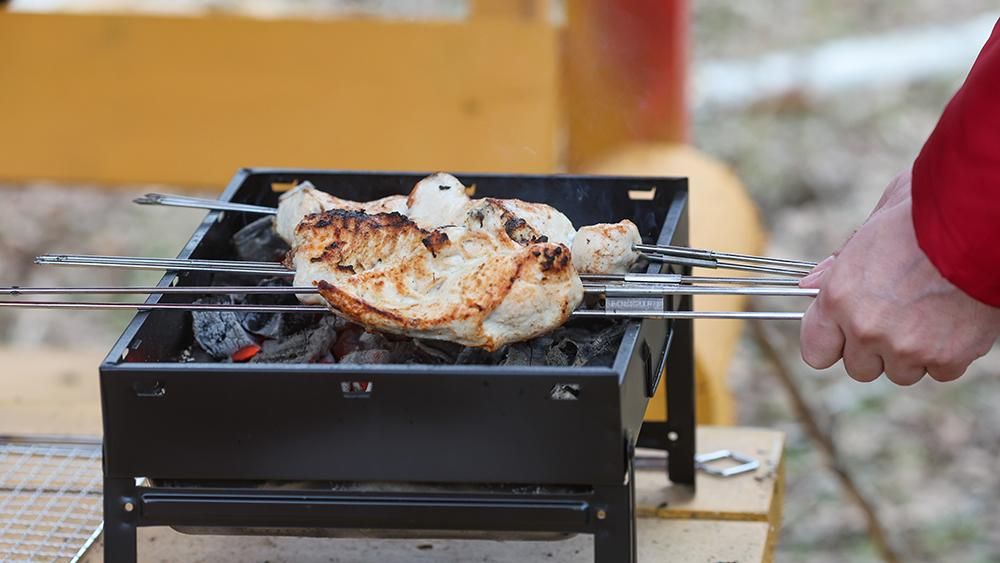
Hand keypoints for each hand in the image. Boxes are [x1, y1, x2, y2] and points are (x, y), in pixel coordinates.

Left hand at [799, 171, 999, 384]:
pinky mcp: (947, 358)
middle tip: (896, 318)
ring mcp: (906, 348)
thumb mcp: (868, 230)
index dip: (832, 344)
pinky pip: (940, 372)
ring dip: (912, 353)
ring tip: (928, 315)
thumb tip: (810, 283)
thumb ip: (837, 263)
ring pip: (901, 372)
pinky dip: (948, 354)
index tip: (845, 333)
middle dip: (874, 349)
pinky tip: (953, 321)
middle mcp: (866, 329)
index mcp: (838, 298)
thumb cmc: (923, 216)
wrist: (977, 222)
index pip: (816, 352)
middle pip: (859, 368)